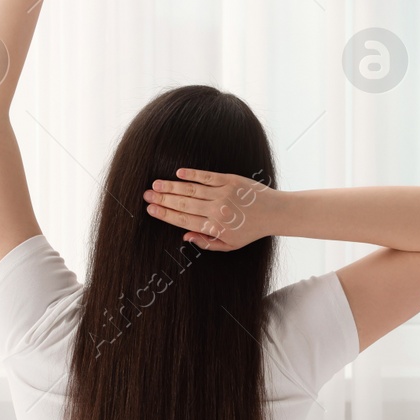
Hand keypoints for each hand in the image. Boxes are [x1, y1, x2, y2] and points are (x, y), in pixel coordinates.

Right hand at [143, 169, 276, 250]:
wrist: (274, 212)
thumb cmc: (250, 230)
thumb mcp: (229, 244)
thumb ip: (206, 242)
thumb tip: (184, 236)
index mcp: (215, 227)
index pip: (183, 220)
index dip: (165, 214)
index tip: (150, 210)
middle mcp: (217, 210)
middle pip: (183, 203)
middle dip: (162, 200)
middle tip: (146, 195)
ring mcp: (223, 193)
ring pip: (191, 189)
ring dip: (171, 187)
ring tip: (156, 184)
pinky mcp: (230, 180)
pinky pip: (207, 176)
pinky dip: (192, 174)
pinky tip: (177, 174)